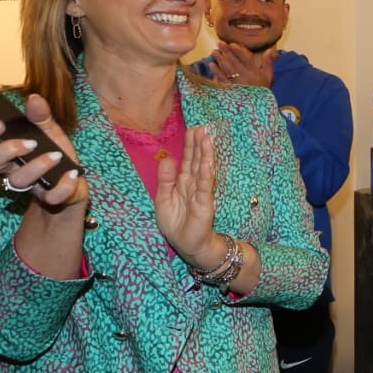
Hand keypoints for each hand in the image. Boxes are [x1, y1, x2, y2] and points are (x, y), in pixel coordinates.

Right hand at [0, 95, 87, 208]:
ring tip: (56, 154)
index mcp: (7, 153)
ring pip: (20, 181)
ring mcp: (30, 186)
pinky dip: (62, 187)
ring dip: (38, 166)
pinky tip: (72, 174)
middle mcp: (12, 170)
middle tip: (29, 142)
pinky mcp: (50, 198)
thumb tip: (34, 98)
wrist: (73, 182)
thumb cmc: (54, 155)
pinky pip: (51, 197)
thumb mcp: (50, 133)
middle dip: (6, 150)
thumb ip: (41, 118)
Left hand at [156, 126, 220, 266]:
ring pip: (203, 170)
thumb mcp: (164, 199)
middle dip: (200, 144)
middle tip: (204, 127)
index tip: (195, 128)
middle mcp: (194, 184)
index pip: (188, 159)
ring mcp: (200, 193)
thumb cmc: (177, 224)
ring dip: (206, 154)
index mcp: (183, 182)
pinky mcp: (204, 204)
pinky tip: (208, 163)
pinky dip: (206, 175)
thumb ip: (165, 179)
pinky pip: (204, 187)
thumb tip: (167, 158)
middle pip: (197, 160)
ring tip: (208, 138)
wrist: (188, 245)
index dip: (191, 144)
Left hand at [206, 43, 276, 88]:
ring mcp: (237, 84)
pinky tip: (212, 65)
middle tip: (219, 43)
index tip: (232, 44)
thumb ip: (268, 63)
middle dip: (227, 52)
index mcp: (255, 73)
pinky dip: (217, 72)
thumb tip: (270, 49)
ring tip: (214, 52)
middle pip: (235, 62)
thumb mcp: (269, 76)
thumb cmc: (263, 90)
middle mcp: (246, 78)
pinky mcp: (230, 90)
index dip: (238, 51)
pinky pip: (222, 79)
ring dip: (220, 60)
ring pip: (227, 70)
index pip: (246, 60)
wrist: (258, 108)